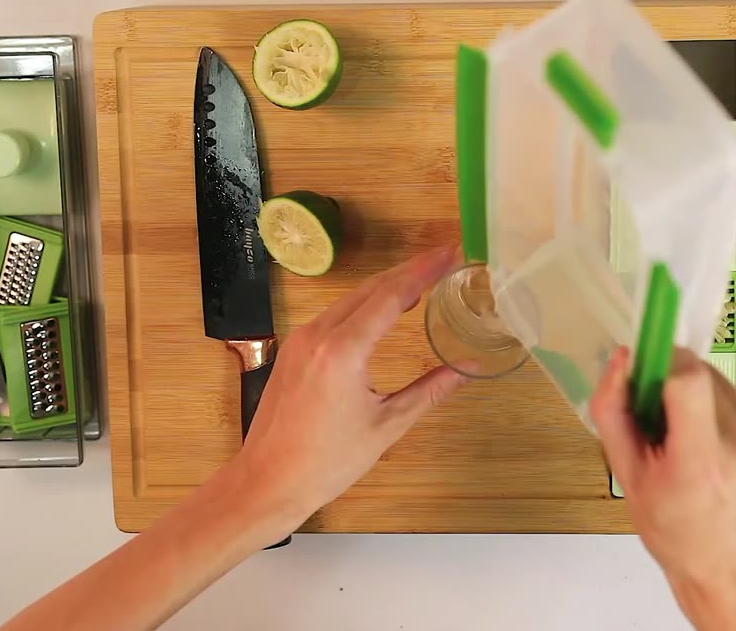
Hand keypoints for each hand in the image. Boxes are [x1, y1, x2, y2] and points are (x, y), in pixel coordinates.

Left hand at [230, 245, 467, 542]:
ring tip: (421, 282)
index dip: (423, 270)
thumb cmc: (328, 461)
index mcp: (343, 351)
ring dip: (386, 288)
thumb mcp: (387, 425)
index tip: (449, 252)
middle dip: (409, 272)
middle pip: (370, 289)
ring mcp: (300, 339)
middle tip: (443, 260)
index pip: (391, 295)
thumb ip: (430, 390)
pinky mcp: (293, 350)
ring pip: (350, 300)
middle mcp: (318, 334)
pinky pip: (334, 316)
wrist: (267, 482)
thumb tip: (468, 367)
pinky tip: (382, 310)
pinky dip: (364, 306)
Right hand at [590, 348, 735, 630]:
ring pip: (713, 379)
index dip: (657, 365)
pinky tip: (706, 446)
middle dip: (667, 384)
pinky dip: (710, 408)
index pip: (687, 376)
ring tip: (682, 440)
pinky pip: (731, 396)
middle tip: (654, 423)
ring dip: (689, 395)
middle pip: (696, 372)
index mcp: (703, 458)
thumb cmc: (675, 534)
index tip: (639, 384)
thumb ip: (615, 414)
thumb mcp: (628, 480)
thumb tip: (621, 358)